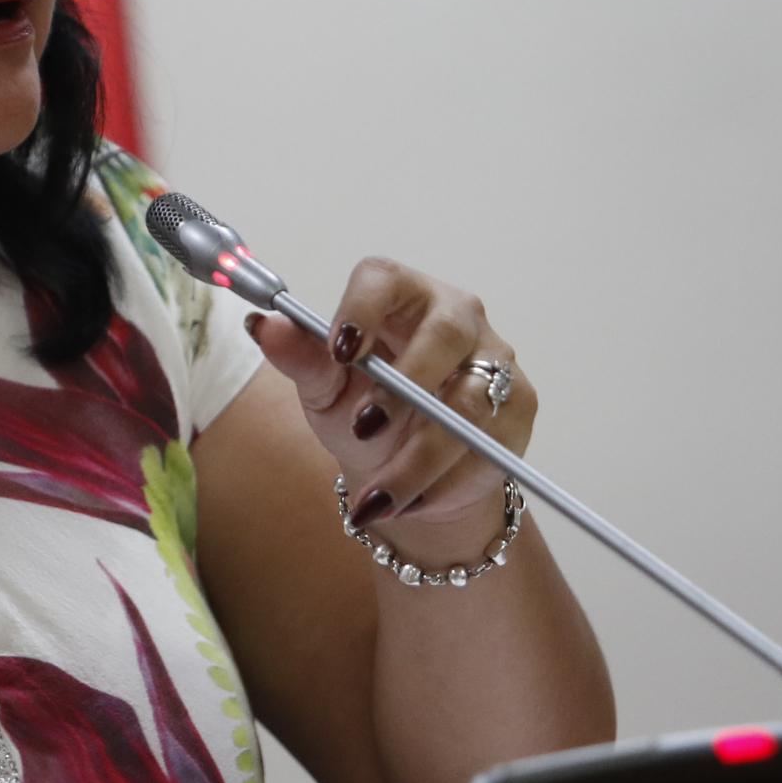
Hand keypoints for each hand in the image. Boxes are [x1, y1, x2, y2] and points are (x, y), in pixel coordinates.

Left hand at [246, 258, 536, 528]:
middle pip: (444, 334)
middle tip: (364, 429)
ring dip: (420, 457)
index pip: (383, 279)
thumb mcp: (326, 391)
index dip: (362, 309)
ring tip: (377, 497)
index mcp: (399, 296)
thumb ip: (301, 359)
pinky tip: (412, 502)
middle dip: (405, 387)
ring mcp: (494, 359)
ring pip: (470, 402)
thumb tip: (261, 326)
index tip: (339, 351)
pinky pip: (491, 443)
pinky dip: (448, 482)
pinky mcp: (520, 405)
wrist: (408, 472)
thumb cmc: (363, 414)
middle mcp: (455, 316)